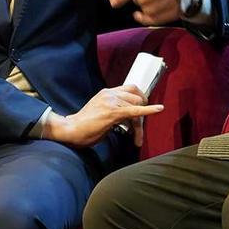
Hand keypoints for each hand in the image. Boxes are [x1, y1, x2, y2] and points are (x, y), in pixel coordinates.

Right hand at [44, 85, 162, 147]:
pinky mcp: (113, 112)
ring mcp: (112, 102)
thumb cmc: (84, 126)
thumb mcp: (101, 112)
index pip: (131, 89)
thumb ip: (115, 110)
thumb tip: (129, 117)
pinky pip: (135, 111)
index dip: (140, 99)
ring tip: (136, 138)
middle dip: (142, 113)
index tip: (143, 109)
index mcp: (107, 92)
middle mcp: (110, 93)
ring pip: (136, 107)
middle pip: (136, 98)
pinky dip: (149, 110)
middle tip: (137, 129)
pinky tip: (159, 109)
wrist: (70, 130)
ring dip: (139, 124)